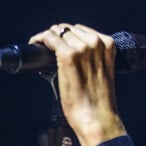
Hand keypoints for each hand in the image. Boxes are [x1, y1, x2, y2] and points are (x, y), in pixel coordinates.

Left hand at [29, 23, 126, 145]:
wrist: (97, 116)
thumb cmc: (99, 100)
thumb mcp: (103, 70)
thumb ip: (93, 57)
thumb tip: (69, 51)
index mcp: (108, 44)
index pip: (81, 29)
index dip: (67, 36)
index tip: (59, 43)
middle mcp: (96, 42)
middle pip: (68, 29)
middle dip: (56, 37)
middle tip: (48, 48)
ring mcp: (82, 48)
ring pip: (57, 31)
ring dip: (47, 37)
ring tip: (42, 47)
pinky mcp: (67, 56)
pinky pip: (49, 38)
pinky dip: (40, 39)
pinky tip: (36, 44)